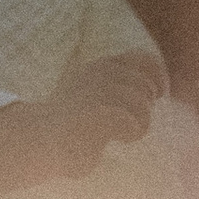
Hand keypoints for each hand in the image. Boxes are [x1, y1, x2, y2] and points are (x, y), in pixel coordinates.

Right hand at [40, 50, 165, 175]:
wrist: (38, 139)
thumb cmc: (69, 124)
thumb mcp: (94, 92)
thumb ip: (120, 85)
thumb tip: (157, 87)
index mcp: (101, 65)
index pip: (143, 59)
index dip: (157, 75)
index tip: (161, 92)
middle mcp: (100, 72)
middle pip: (145, 86)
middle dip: (145, 106)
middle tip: (133, 122)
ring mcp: (97, 91)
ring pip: (141, 105)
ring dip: (140, 123)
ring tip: (125, 134)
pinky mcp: (96, 114)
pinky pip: (131, 121)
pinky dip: (130, 132)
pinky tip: (119, 138)